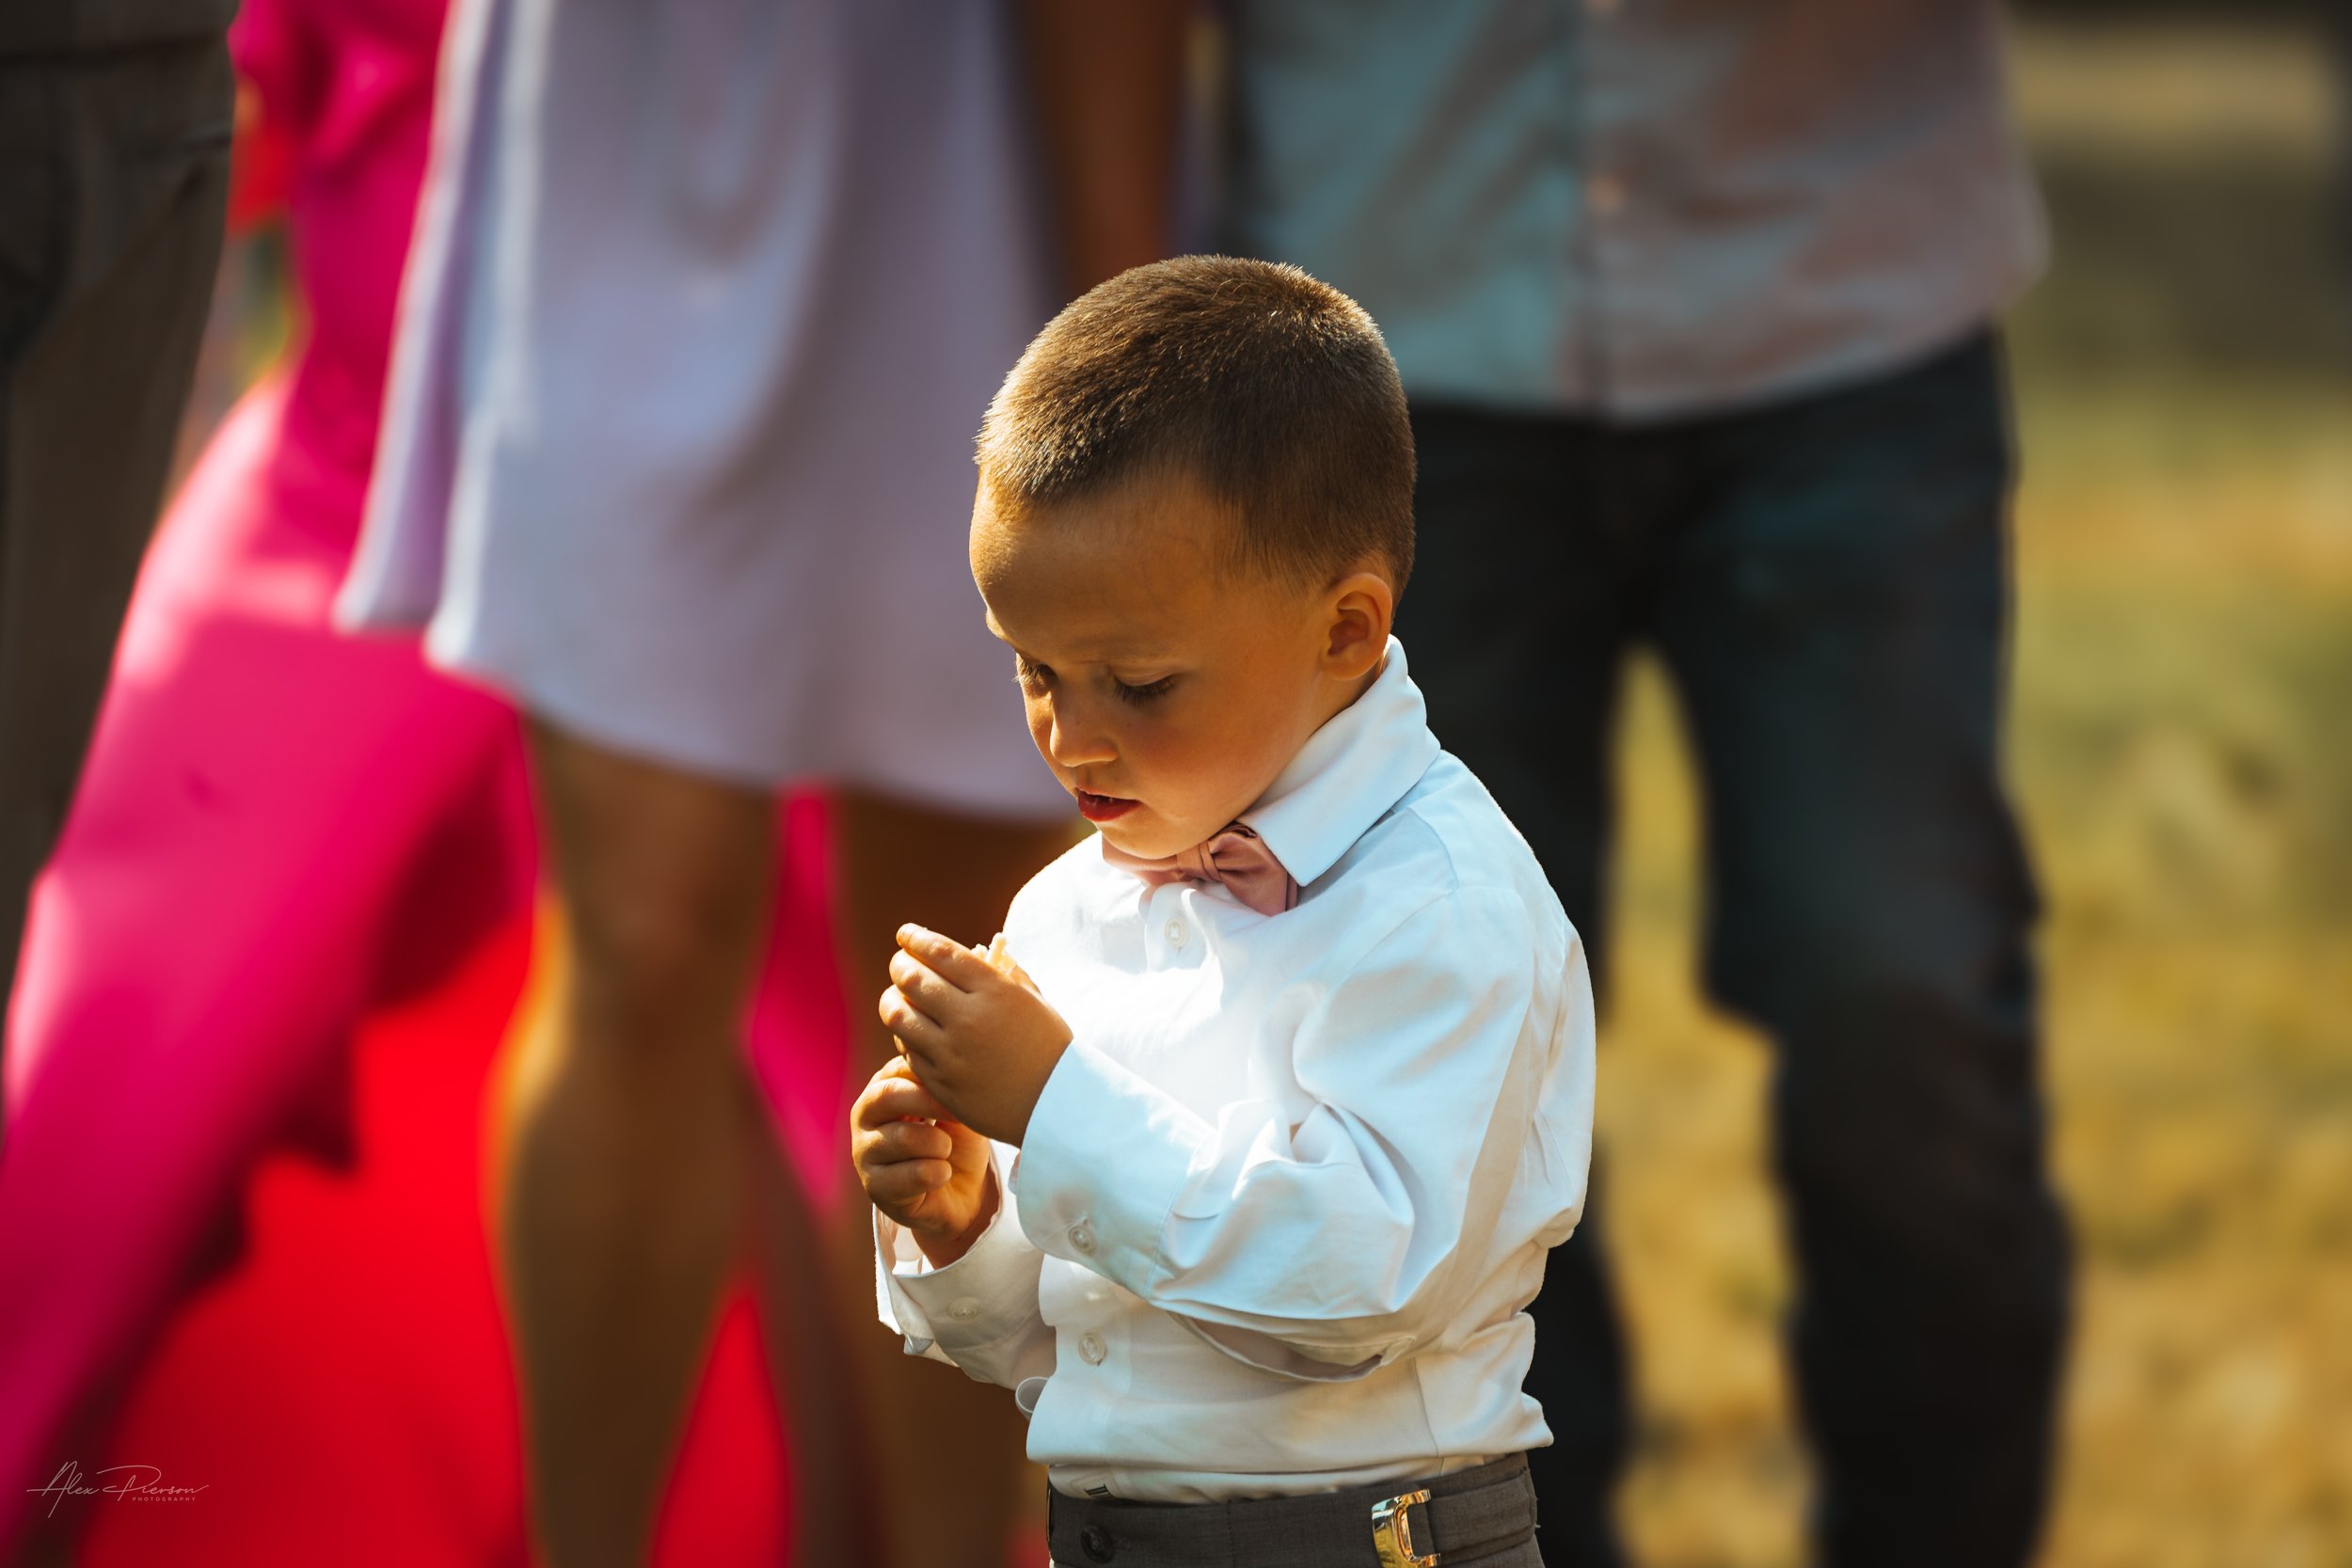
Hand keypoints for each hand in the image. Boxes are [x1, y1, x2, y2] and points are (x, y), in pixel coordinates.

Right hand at [850, 1056, 997, 1266]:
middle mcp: (865, 1115)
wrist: (962, 1193)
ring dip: (938, 1145)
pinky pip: (912, 1174)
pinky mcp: (874, 1187)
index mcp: (884, 1086)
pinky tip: (943, 1173)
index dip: (933, 1075)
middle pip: (888, 1095)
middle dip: (931, 1104)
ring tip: (947, 1150)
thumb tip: (948, 1066)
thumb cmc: (957, 1139)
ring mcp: (865, 1151)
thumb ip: (946, 1085)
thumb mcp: (957, 1106)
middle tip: (959, 1117)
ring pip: (903, 1137)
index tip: (963, 1087)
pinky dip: (938, 1173)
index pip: (899, 1067)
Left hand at [879, 924, 1071, 1144]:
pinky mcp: (941, 1082)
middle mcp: (969, 1019)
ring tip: (896, 996)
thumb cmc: (1049, 1047)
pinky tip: (910, 1029)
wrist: (1057, 1103)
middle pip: (912, 980)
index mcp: (995, 992)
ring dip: (892, 1000)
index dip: (916, 939)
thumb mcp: (1033, 1000)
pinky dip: (903, 1034)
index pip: (940, 953)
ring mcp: (952, 1054)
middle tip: (900, 962)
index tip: (906, 933)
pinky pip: (907, 1051)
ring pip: (900, 1016)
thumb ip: (1003, 974)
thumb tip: (976, 953)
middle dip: (900, 964)